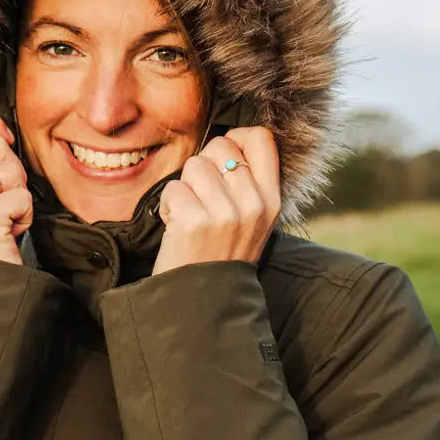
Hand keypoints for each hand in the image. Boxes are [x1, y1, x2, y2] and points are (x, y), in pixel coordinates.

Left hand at [152, 127, 280, 275]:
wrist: (204, 301)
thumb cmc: (221, 255)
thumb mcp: (253, 221)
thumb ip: (248, 183)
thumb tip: (229, 140)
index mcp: (272, 200)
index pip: (262, 138)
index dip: (237, 138)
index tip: (223, 157)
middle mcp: (253, 204)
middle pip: (220, 146)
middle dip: (203, 166)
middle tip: (202, 197)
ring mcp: (225, 213)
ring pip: (194, 165)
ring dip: (184, 188)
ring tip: (190, 215)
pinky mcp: (195, 222)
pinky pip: (173, 188)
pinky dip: (168, 206)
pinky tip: (177, 227)